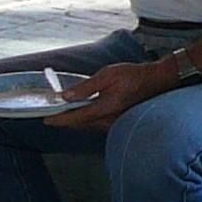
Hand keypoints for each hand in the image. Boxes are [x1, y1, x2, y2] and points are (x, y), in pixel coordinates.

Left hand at [48, 59, 172, 128]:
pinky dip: (85, 119)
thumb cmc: (133, 75)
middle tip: (51, 114)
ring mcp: (113, 123)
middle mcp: (107, 121)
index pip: (75, 119)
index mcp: (103, 110)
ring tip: (64, 112)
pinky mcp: (116, 121)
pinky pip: (95, 124)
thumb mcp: (107, 75)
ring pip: (87, 126)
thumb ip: (85, 87)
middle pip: (79, 125)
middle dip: (65, 121)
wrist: (155, 80)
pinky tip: (83, 111)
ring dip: (75, 120)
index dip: (58, 120)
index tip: (45, 120)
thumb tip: (66, 96)